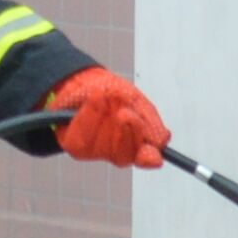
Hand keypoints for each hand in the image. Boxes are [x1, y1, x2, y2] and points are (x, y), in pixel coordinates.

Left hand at [48, 68, 170, 168]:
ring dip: (108, 119)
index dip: (149, 159)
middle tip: (126, 113)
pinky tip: (96, 99)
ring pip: (105, 147)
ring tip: (110, 96)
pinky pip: (84, 135)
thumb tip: (162, 140)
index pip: (144, 157)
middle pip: (125, 155)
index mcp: (135, 142)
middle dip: (128, 133)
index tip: (154, 156)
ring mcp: (95, 150)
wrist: (82, 78)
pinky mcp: (76, 146)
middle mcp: (115, 150)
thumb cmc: (112, 92)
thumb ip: (149, 119)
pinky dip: (91, 114)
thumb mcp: (135, 100)